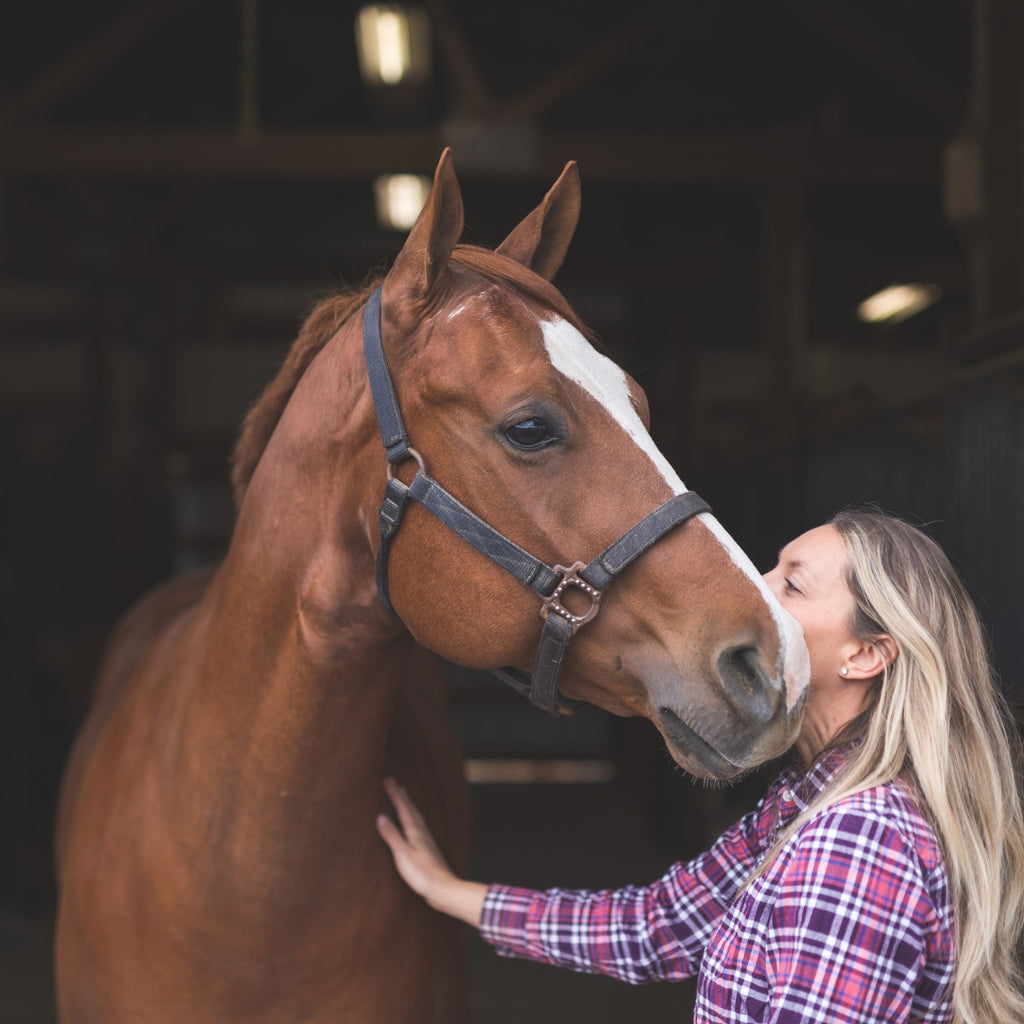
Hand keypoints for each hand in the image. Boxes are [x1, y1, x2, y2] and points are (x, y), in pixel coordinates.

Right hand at [376, 777, 486, 926]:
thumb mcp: (402, 855)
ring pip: (416, 815)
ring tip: (404, 795)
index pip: (402, 807)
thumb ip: (392, 835)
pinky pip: (418, 824)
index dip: (394, 793)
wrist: (443, 889)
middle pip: (410, 807)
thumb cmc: (422, 874)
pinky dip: (413, 816)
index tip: (386, 779)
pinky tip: (414, 823)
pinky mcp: (427, 848)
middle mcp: (422, 831)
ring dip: (408, 803)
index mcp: (415, 831)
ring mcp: (426, 839)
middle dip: (401, 793)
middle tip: (392, 781)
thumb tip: (380, 816)